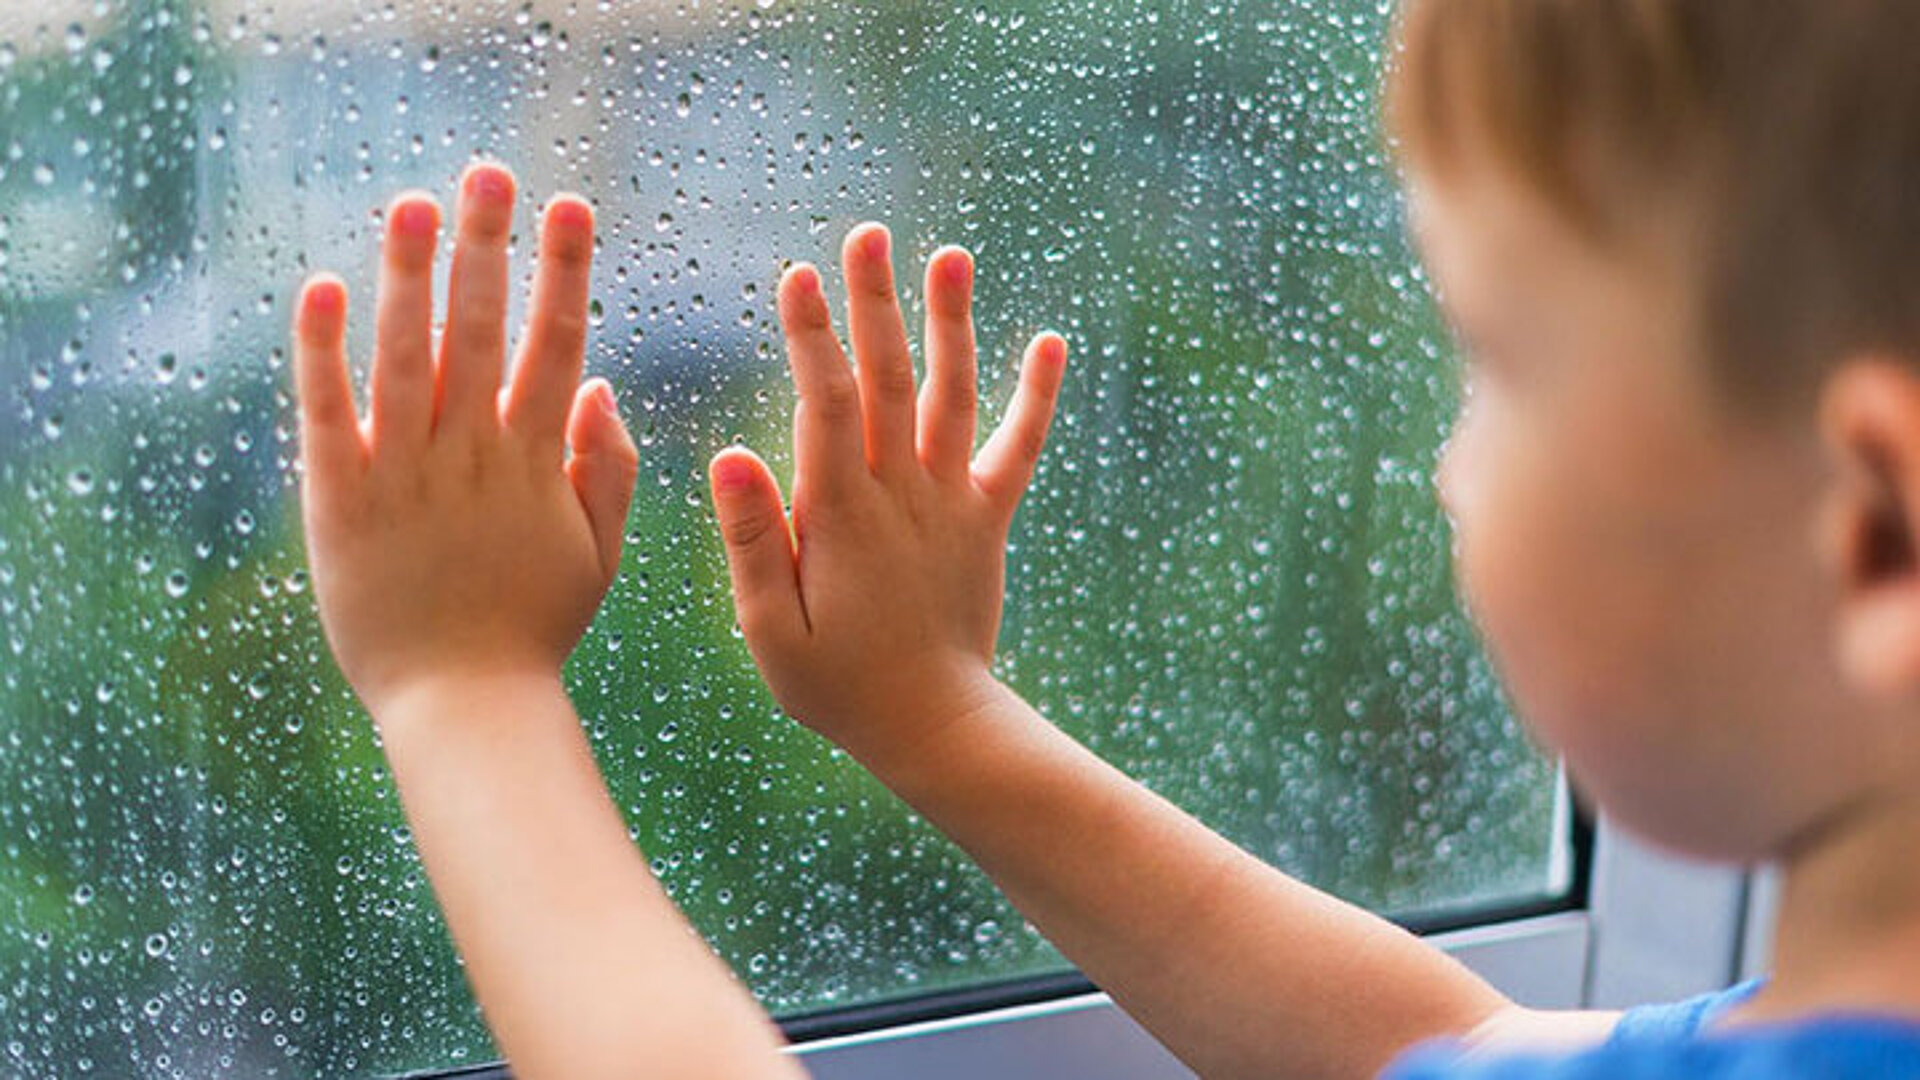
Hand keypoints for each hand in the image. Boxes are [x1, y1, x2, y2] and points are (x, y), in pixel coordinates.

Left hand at [292, 164, 638, 718]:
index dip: (565, 272)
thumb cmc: (533, 629)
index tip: (570, 207)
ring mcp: (404, 474)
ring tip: (413, 201)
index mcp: (536, 462)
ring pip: (407, 354)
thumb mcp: (599, 553)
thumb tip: (601, 385)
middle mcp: (470, 454)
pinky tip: (322, 286)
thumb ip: (609, 469)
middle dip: (488, 245)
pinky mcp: (340, 500)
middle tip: (489, 173)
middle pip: (483, 330)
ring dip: (410, 273)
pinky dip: (322, 350)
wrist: (463, 702)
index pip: (556, 345)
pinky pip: (328, 412)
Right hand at [708, 223, 1066, 766]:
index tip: (800, 274)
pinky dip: (1037, 397)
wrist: (933, 726)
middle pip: (888, 381)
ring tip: (950, 255)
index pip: (825, 406)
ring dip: (952, 324)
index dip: (812, 338)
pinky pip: (1019, 449)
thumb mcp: (770, 630)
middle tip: (868, 234)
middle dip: (876, 303)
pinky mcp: (987, 519)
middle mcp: (903, 495)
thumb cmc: (836, 686)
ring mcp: (952, 502)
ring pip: (952, 397)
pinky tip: (1051, 341)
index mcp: (842, 516)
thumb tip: (730, 453)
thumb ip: (750, 541)